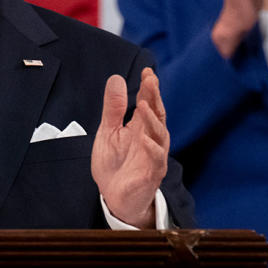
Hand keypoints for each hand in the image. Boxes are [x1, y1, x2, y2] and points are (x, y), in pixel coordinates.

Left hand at [90, 69, 168, 227]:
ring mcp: (153, 156)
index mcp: (140, 127)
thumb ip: (113, 108)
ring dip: (153, 120)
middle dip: (154, 98)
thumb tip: (117, 78)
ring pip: (159, 136)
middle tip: (151, 80)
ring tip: (143, 104)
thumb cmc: (114, 163)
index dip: (149, 88)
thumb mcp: (108, 131)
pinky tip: (145, 139)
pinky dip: (152, 149)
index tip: (147, 71)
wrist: (113, 196)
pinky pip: (156, 161)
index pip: (148, 103)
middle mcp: (151, 139)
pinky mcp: (151, 174)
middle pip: (157, 115)